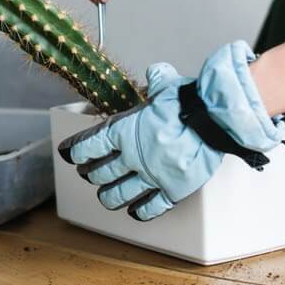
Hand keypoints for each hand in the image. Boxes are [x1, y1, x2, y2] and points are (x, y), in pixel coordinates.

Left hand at [58, 41, 284, 220]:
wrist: (215, 123)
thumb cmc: (189, 102)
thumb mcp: (168, 85)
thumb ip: (157, 80)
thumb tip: (156, 72)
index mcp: (123, 131)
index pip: (86, 146)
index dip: (74, 151)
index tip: (69, 154)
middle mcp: (131, 157)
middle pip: (99, 173)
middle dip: (90, 174)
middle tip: (88, 173)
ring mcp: (150, 177)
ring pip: (118, 195)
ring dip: (108, 196)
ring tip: (105, 195)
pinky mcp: (172, 191)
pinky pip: (150, 208)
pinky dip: (140, 212)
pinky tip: (135, 211)